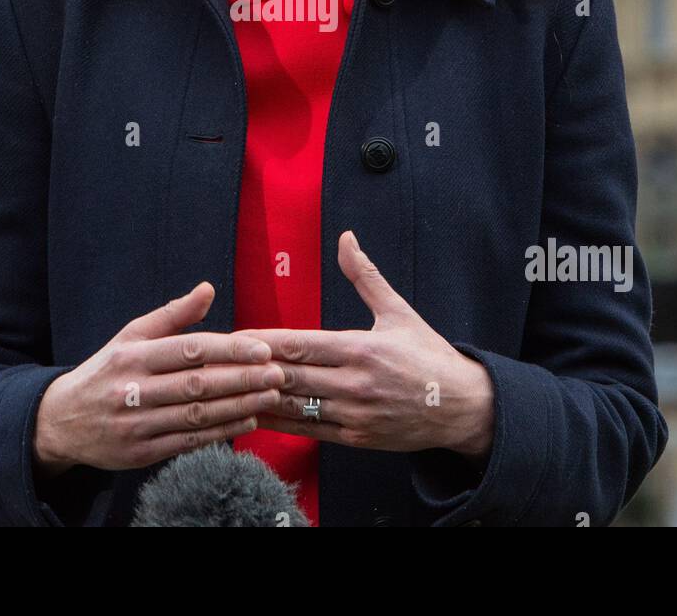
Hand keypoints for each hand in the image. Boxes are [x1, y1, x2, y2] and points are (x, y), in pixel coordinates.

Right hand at [32, 282, 285, 476]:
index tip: (262, 349)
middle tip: (277, 373)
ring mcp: (135, 425)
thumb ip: (172, 315)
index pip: (188, 350)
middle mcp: (131, 390)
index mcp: (132, 356)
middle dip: (242, 379)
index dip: (228, 350)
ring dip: (238, 406)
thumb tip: (208, 288)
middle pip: (196, 385)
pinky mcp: (139, 454)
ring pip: (195, 416)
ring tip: (270, 396)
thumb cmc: (106, 370)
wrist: (60, 421)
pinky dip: (221, 433)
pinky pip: (187, 443)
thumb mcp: (130, 336)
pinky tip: (248, 421)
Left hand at [238, 231, 493, 460]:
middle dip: (250, 369)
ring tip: (223, 391)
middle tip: (214, 364)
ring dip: (258, 398)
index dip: (264, 341)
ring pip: (294, 407)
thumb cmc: (428, 355)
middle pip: (290, 375)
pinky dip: (278, 423)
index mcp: (362, 348)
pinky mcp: (355, 439)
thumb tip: (345, 238)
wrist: (462, 407)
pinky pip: (307, 431)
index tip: (234, 335)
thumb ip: (365, 276)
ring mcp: (354, 415)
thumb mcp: (398, 311)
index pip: (301, 343)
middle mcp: (355, 383)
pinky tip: (252, 414)